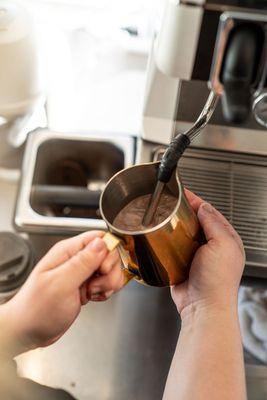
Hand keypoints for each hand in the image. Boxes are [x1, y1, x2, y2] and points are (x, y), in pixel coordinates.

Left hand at [0, 231, 123, 355]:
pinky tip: (93, 298)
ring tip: (92, 293)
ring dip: (108, 283)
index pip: (98, 237)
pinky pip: (105, 282)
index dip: (108, 251)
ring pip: (109, 269)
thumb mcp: (61, 284)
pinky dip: (105, 291)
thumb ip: (82, 262)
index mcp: (67, 251)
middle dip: (110, 271)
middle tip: (95, 285)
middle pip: (108, 254)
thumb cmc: (37, 309)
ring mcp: (81, 273)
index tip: (104, 269)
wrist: (29, 331)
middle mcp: (75, 259)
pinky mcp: (85, 286)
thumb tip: (102, 243)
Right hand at [172, 190, 244, 317]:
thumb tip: (204, 207)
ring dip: (175, 226)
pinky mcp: (183, 263)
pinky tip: (162, 236)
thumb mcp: (222, 245)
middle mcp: (213, 246)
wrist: (203, 306)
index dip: (197, 201)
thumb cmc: (217, 281)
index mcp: (226, 239)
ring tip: (164, 217)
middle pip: (196, 221)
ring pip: (183, 233)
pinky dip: (168, 241)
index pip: (210, 213)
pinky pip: (174, 248)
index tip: (184, 193)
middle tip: (171, 203)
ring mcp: (197, 255)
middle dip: (184, 212)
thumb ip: (214, 223)